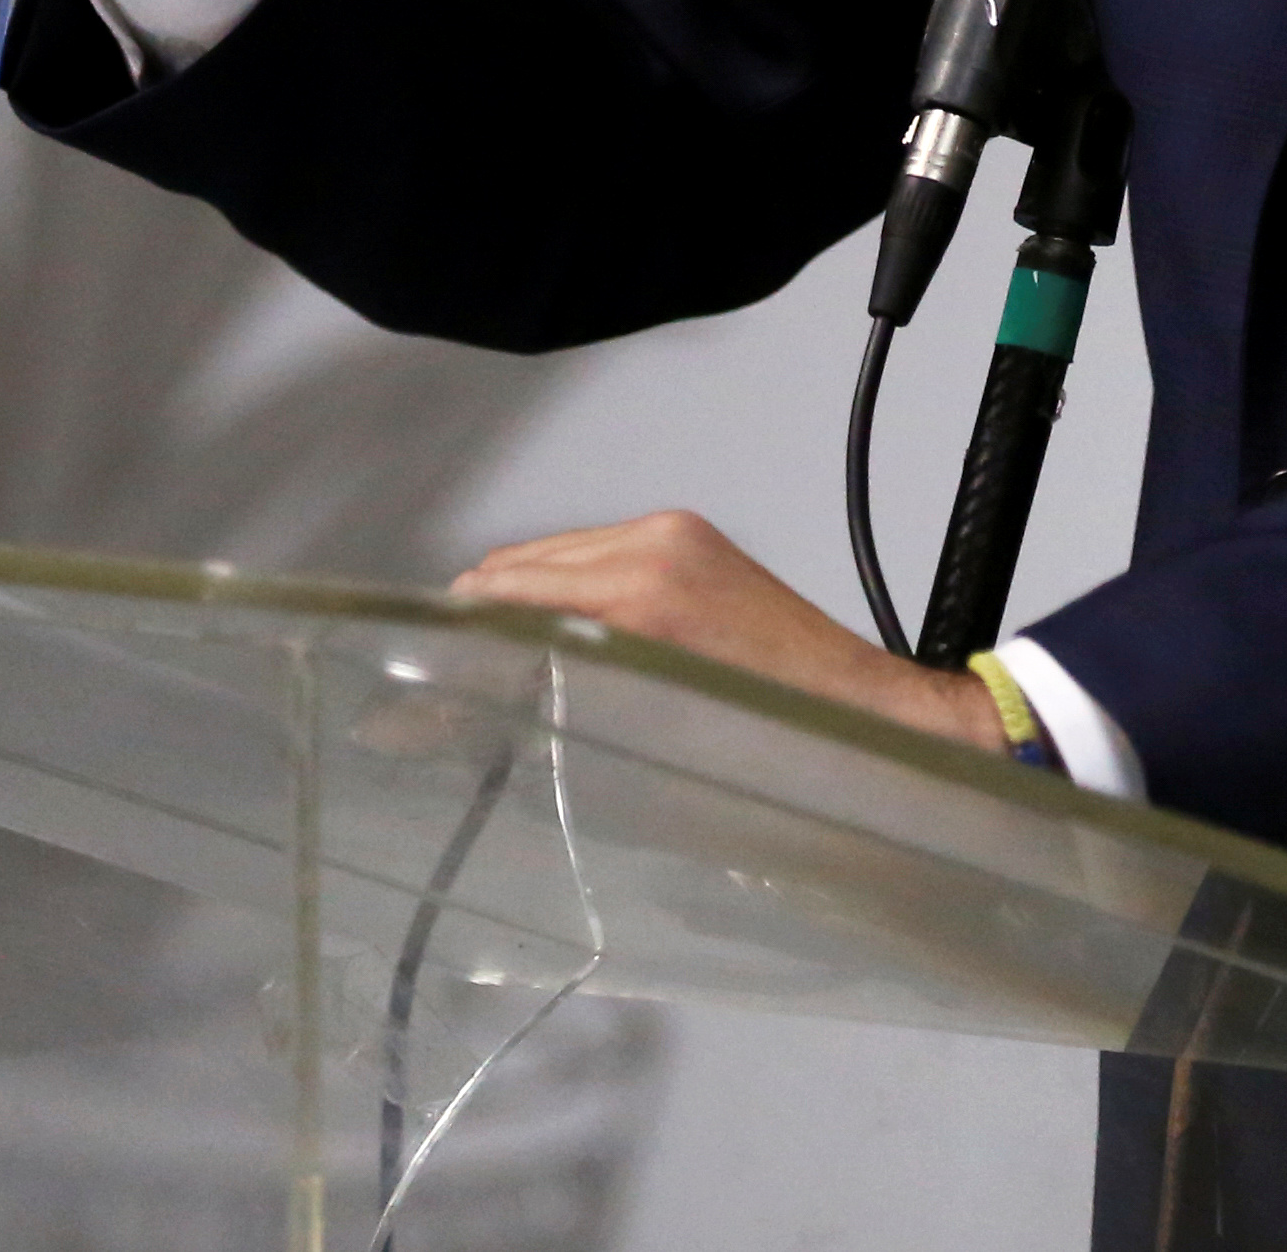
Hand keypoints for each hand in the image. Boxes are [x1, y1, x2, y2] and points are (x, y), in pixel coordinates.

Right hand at [449, 511, 1010, 758]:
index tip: (416, 681)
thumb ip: (548, 714)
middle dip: (477, 622)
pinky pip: (599, 556)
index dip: (450, 640)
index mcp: (638, 591)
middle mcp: (652, 545)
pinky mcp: (694, 541)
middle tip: (447, 686)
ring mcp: (676, 535)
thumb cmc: (776, 751)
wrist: (871, 722)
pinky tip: (562, 646)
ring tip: (499, 672)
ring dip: (521, 606)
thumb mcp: (644, 743)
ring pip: (555, 556)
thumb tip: (464, 720)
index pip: (503, 594)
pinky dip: (567, 592)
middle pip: (518, 566)